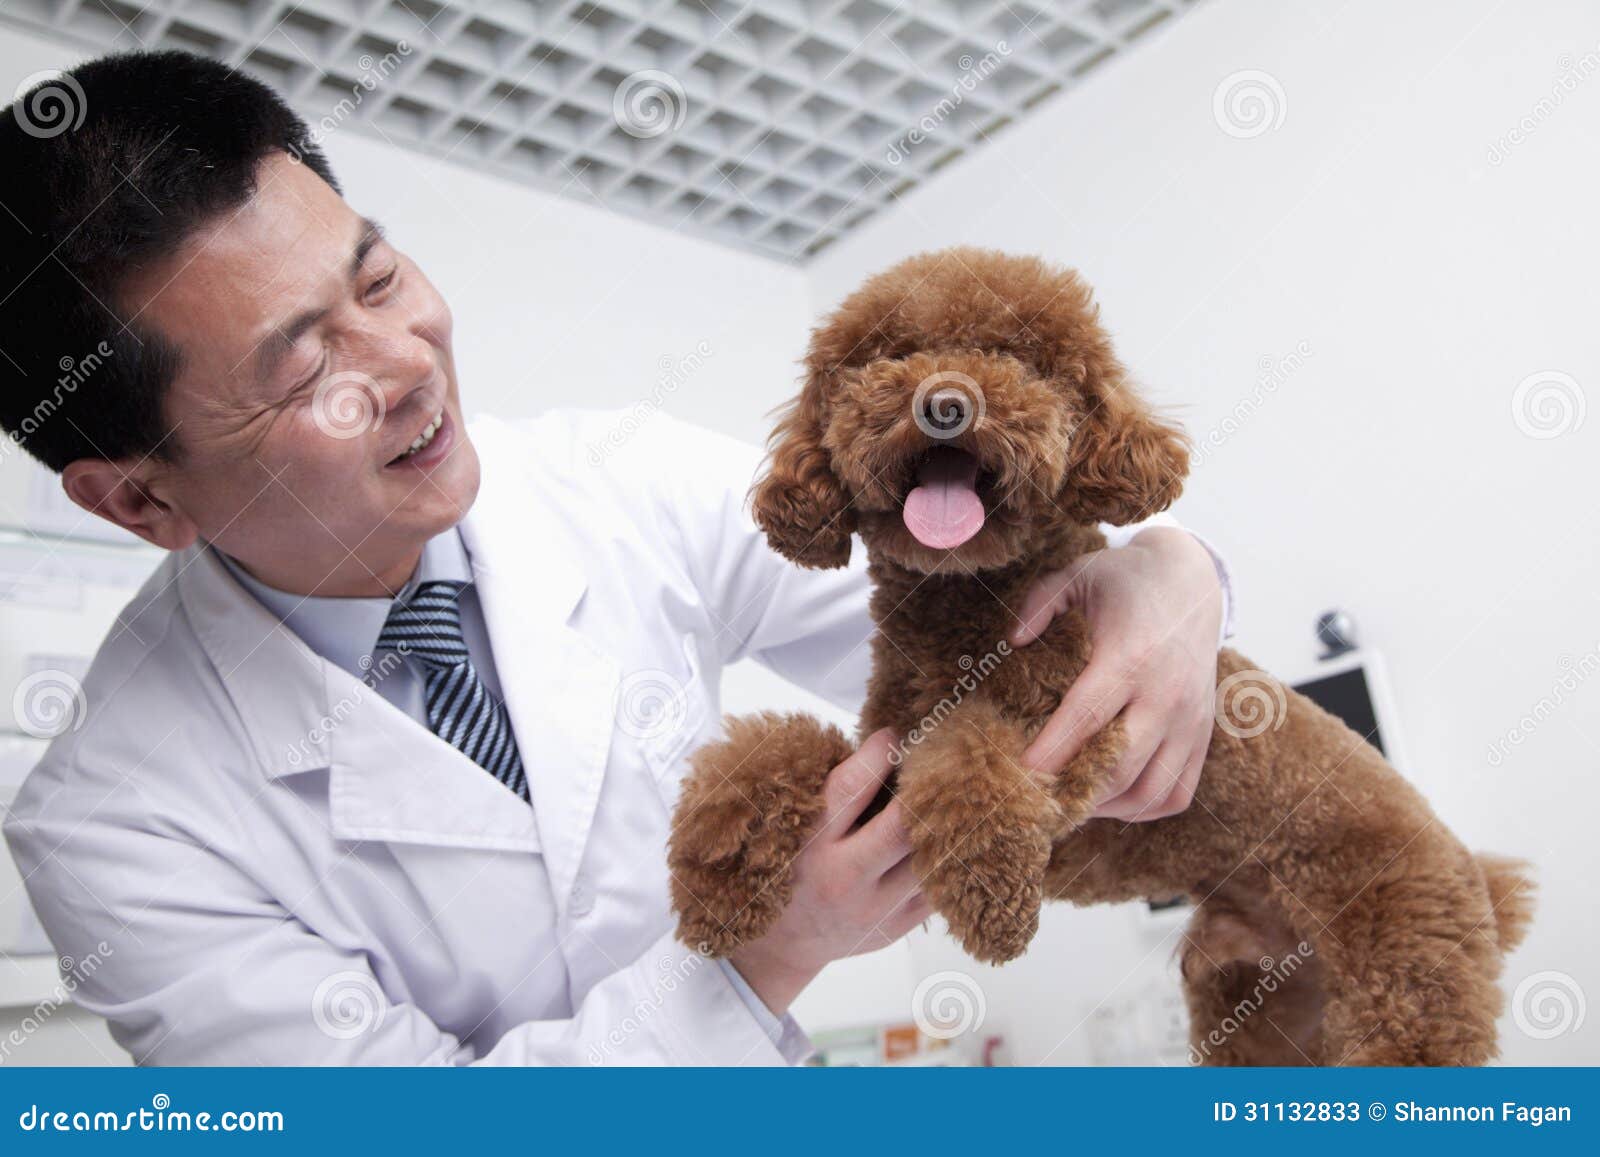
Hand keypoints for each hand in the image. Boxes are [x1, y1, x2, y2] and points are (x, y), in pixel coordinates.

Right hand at [729, 730, 931, 1014]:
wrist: (782, 945)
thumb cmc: (790, 869)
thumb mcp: (796, 829)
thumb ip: (835, 795)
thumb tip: (887, 744)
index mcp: (810, 845)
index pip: (850, 789)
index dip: (878, 755)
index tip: (893, 734)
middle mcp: (842, 879)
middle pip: (904, 828)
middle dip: (928, 791)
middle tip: (943, 762)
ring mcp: (873, 909)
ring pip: (931, 860)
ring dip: (947, 825)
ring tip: (958, 796)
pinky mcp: (896, 928)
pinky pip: (938, 889)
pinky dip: (947, 860)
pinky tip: (952, 838)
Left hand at [1008, 527, 1222, 820]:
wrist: (1193, 582)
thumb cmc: (1124, 581)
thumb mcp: (1077, 574)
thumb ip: (1039, 602)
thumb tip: (1013, 641)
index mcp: (1131, 656)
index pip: (1087, 716)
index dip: (1052, 751)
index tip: (1020, 774)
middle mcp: (1167, 694)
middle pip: (1120, 765)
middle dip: (1075, 791)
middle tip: (1034, 800)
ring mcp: (1190, 720)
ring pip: (1151, 791)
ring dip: (1107, 807)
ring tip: (1069, 801)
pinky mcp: (1202, 735)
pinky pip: (1177, 793)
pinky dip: (1142, 807)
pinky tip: (1109, 797)